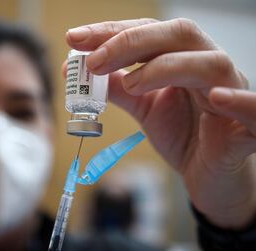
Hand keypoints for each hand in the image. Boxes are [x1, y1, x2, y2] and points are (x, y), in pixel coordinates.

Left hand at [66, 18, 255, 228]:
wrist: (209, 174)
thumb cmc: (182, 135)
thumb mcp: (143, 108)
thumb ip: (118, 89)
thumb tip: (82, 72)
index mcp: (183, 58)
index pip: (149, 32)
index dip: (112, 32)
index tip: (74, 39)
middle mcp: (209, 66)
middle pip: (178, 35)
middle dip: (130, 42)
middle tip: (93, 60)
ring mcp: (233, 91)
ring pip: (210, 63)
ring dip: (165, 68)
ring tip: (130, 85)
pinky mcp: (250, 126)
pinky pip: (255, 108)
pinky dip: (238, 100)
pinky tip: (216, 97)